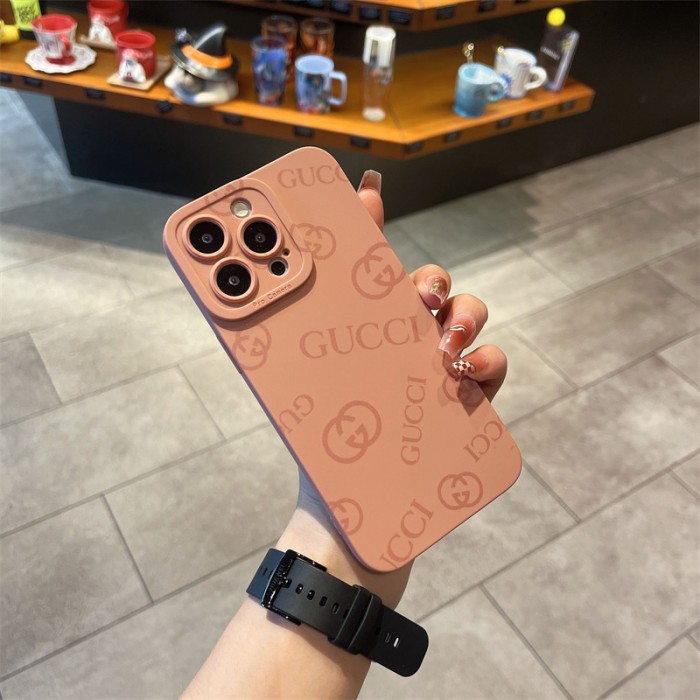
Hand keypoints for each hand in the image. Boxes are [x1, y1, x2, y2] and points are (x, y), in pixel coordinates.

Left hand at [282, 171, 507, 604]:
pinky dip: (488, 362)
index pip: (363, 271)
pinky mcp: (464, 407)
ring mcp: (434, 375)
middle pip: (424, 288)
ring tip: (442, 342)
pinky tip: (467, 374)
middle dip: (426, 278)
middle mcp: (398, 347)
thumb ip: (269, 345)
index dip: (366, 226)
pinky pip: (490, 370)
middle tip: (416, 291)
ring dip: (462, 314)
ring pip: (464, 319)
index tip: (363, 192)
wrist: (351, 528)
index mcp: (355, 336)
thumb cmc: (317, 457)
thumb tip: (230, 295)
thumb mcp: (287, 394)